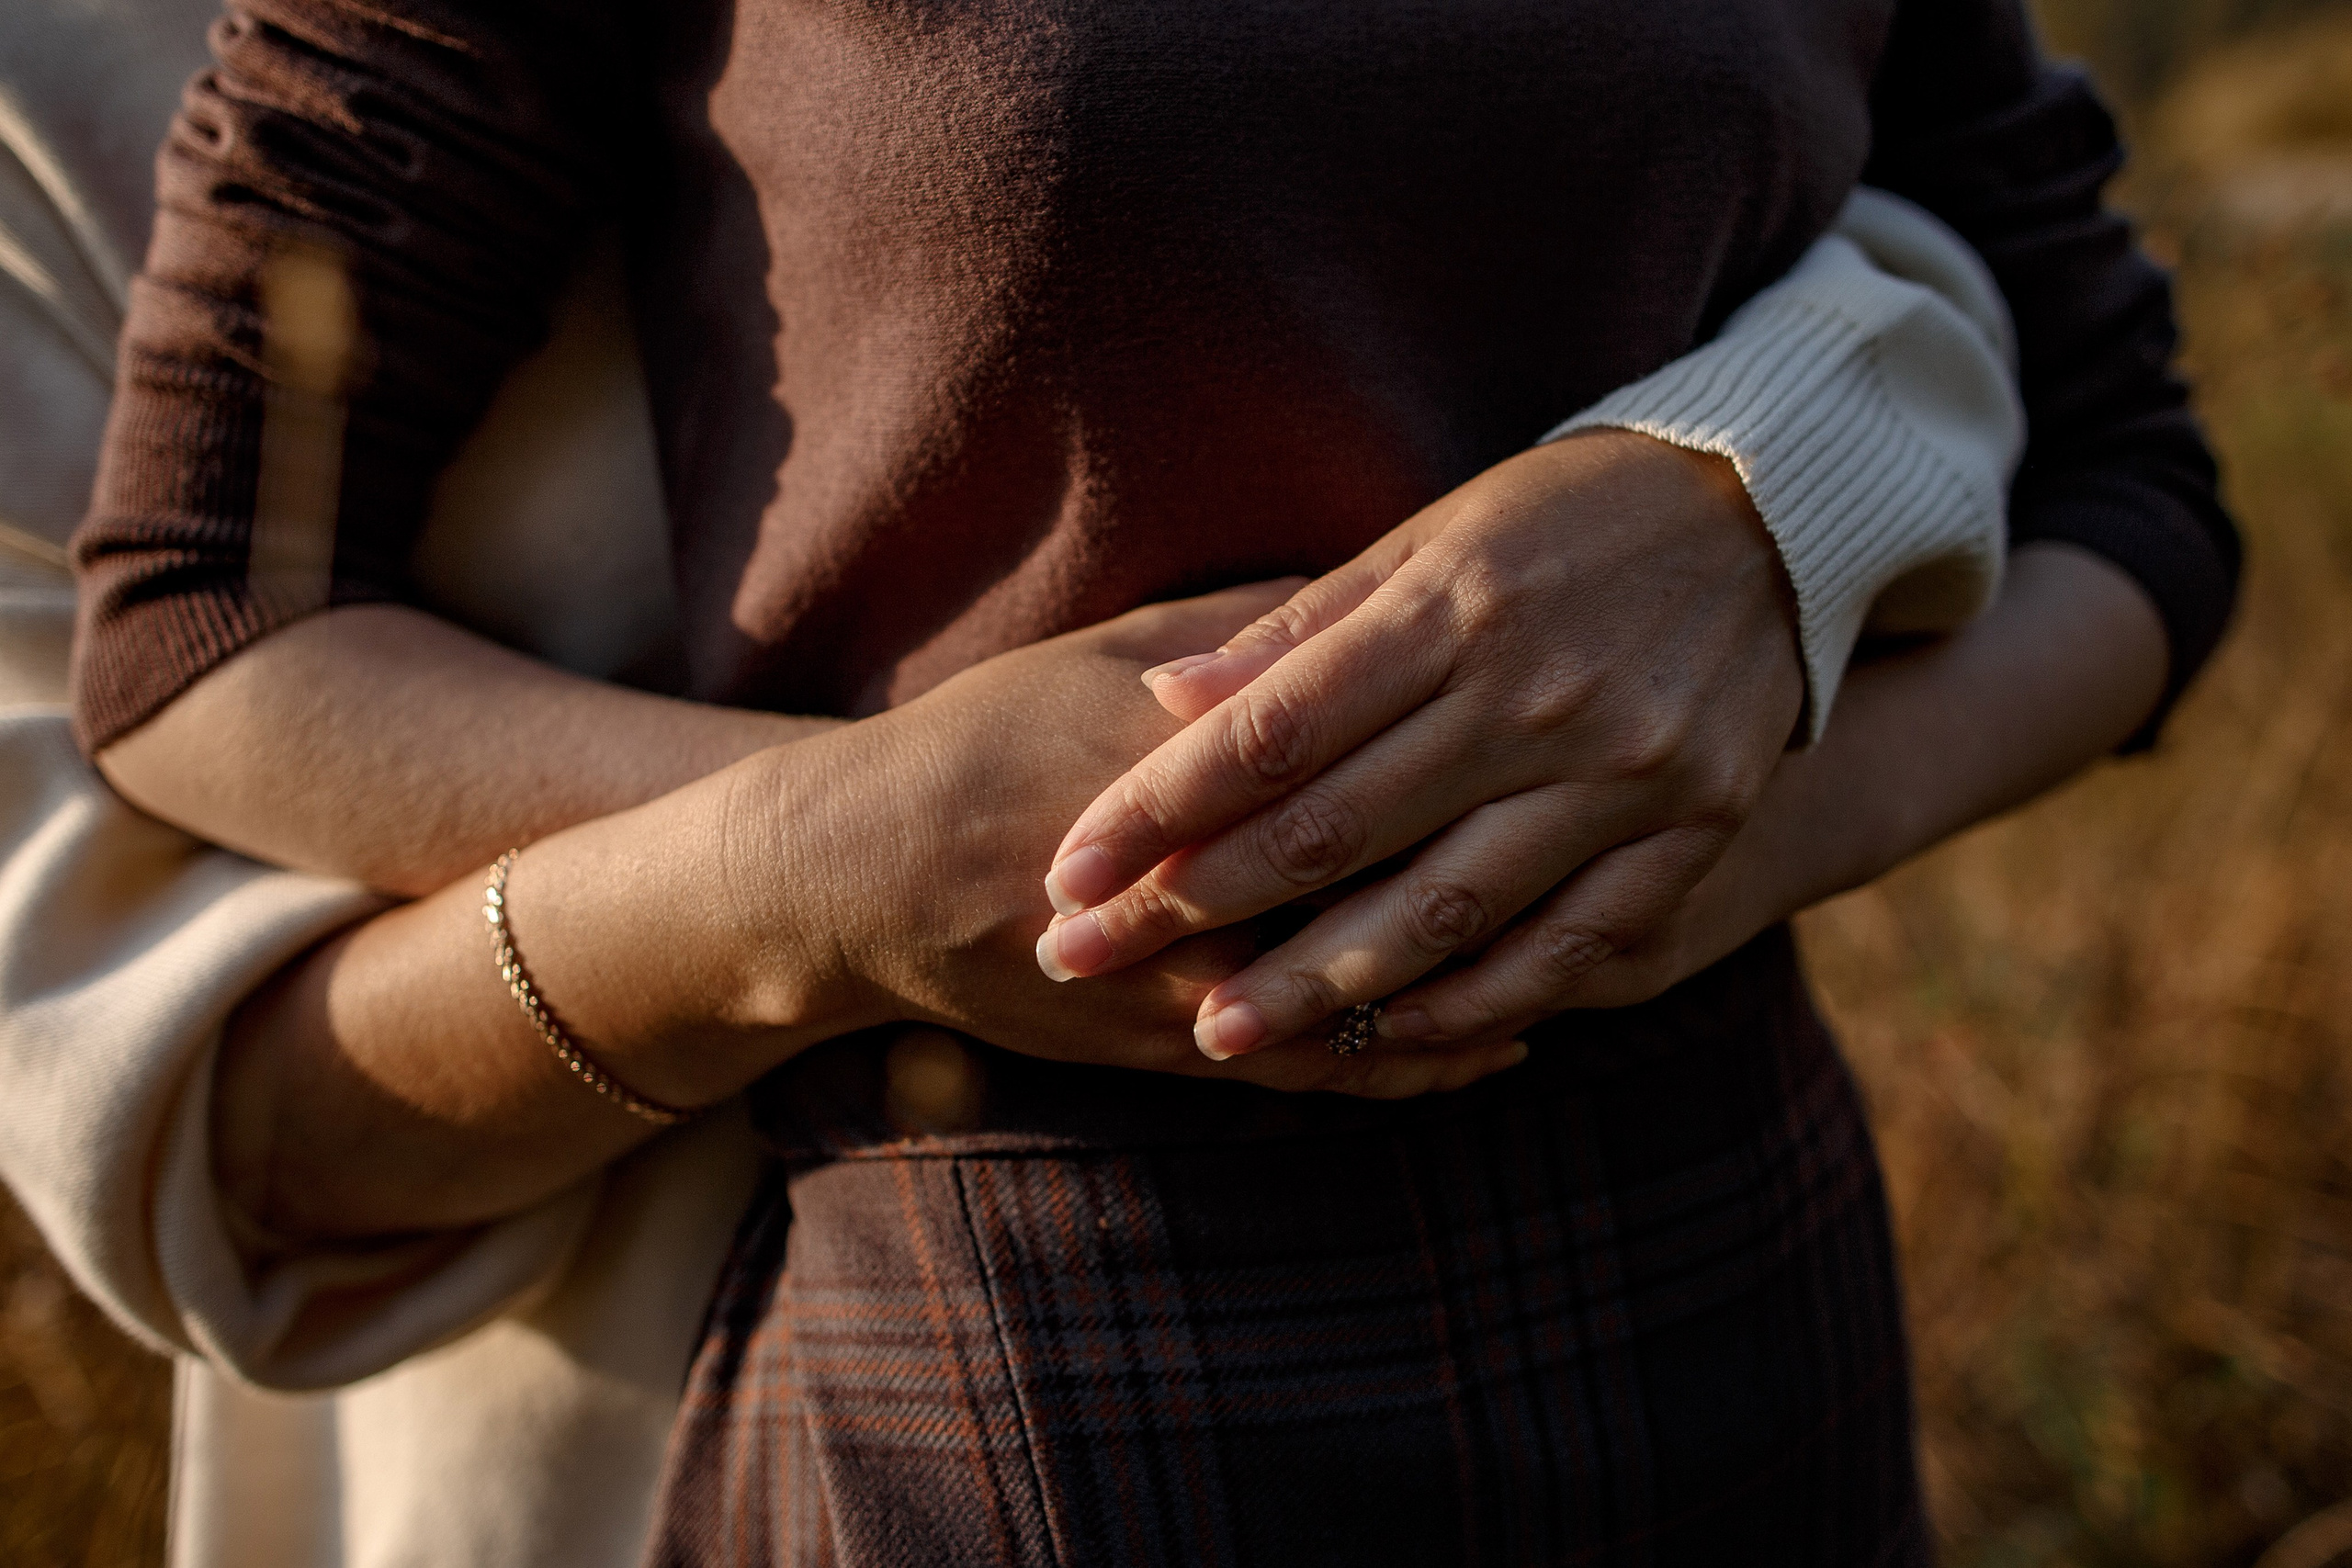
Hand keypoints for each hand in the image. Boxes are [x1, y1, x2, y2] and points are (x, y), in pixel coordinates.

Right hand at [737, 583, 1528, 1099]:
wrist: (860, 871)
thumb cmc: (985, 737)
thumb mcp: (1109, 653)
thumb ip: (1249, 634)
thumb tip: (1374, 591)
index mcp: (1200, 761)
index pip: (1368, 758)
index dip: (1485, 738)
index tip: (1587, 700)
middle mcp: (1209, 880)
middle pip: (1391, 881)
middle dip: (1513, 863)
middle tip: (1628, 836)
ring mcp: (1189, 978)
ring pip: (1369, 994)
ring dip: (1481, 981)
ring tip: (1585, 955)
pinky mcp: (1167, 1049)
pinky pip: (1316, 1071)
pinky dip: (1409, 1060)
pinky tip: (1488, 1044)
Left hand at [1030, 431, 1805, 1057]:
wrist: (1785, 514)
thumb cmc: (1571, 518)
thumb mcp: (1435, 537)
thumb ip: (1303, 630)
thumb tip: (1164, 701)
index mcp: (1454, 608)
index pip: (1274, 731)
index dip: (1158, 809)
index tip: (1068, 870)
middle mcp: (1536, 695)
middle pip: (1339, 829)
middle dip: (1199, 909)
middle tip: (1088, 966)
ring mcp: (1626, 773)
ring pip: (1447, 908)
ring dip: (1321, 984)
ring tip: (1218, 1036)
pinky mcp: (1697, 832)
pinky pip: (1571, 947)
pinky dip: (1474, 1002)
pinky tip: (1388, 1035)